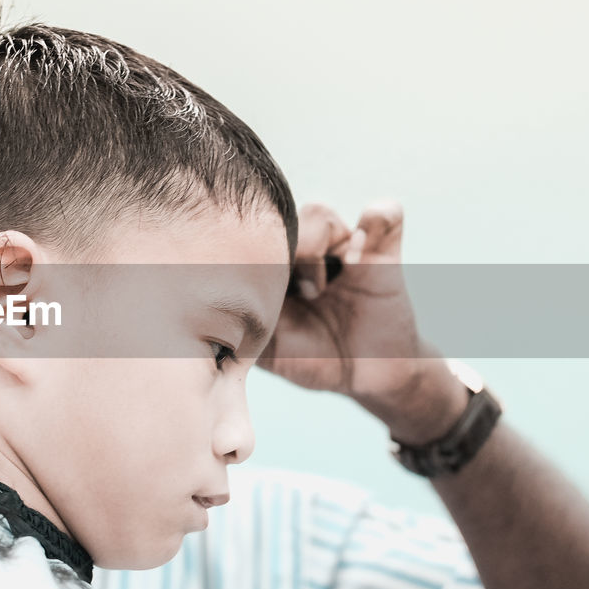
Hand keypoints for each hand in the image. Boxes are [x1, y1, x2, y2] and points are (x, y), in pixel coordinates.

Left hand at [256, 200, 458, 427]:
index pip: (248, 236)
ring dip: (316, 248)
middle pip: (279, 219)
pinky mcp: (382, 249)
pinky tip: (361, 260)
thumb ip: (238, 327)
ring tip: (322, 290)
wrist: (368, 375)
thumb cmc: (312, 360)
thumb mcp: (267, 349)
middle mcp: (306, 250)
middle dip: (280, 257)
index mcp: (274, 268)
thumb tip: (204, 312)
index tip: (261, 295)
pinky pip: (384, 212)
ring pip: (318, 212)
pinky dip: (377, 220)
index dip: (250, 257)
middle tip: (293, 295)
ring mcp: (342, 246)